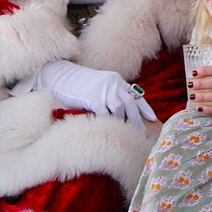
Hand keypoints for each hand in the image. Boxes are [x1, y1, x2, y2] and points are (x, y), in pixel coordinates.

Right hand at [35, 60, 155, 123]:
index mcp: (115, 80)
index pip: (135, 95)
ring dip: (122, 123)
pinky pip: (105, 114)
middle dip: (137, 120)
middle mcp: (113, 83)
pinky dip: (108, 123)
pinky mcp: (94, 98)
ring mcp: (104, 90)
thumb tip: (120, 111)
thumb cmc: (76, 85)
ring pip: (120, 110)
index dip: (144, 107)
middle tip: (141, 134)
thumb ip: (109, 95)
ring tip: (125, 135)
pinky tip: (109, 132)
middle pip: (131, 104)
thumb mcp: (98, 86)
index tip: (152, 118)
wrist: (58, 76)